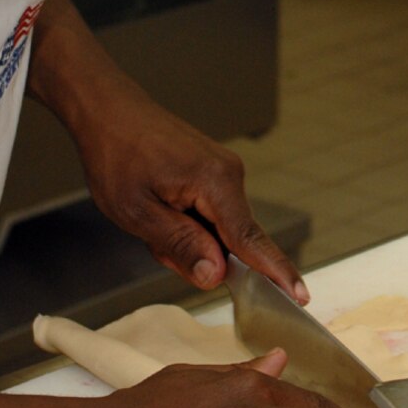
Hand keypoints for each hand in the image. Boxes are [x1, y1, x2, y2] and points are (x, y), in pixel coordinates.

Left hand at [27, 0, 305, 301]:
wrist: (107, 110)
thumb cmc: (116, 155)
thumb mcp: (137, 212)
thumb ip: (180, 245)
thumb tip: (217, 274)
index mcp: (215, 182)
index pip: (251, 239)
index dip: (275, 272)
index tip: (300, 297)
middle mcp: (228, 174)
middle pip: (231, 241)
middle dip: (197, 254)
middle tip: (156, 244)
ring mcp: (222, 171)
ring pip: (217, 230)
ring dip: (185, 237)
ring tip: (151, 219)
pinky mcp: (212, 172)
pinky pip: (209, 214)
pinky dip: (185, 222)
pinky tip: (159, 210)